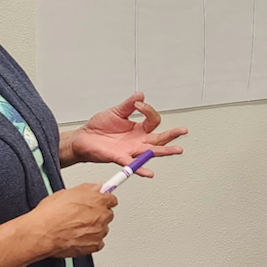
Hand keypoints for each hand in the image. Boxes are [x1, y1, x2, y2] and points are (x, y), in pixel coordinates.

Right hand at [33, 183, 117, 257]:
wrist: (42, 233)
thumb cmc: (51, 214)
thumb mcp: (66, 193)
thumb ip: (86, 188)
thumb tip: (95, 187)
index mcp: (97, 200)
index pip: (111, 199)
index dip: (103, 199)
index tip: (100, 200)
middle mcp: (101, 216)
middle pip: (107, 214)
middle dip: (98, 214)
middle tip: (82, 215)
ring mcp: (99, 232)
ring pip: (102, 228)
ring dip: (94, 228)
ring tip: (76, 227)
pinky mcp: (94, 246)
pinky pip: (98, 242)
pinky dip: (90, 241)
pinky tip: (78, 237)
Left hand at [68, 92, 187, 176]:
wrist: (83, 138)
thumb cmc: (99, 127)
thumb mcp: (116, 111)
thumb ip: (129, 105)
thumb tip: (140, 95)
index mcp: (138, 128)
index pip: (153, 120)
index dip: (148, 110)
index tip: (139, 104)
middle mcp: (138, 140)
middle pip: (159, 138)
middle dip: (172, 134)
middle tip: (183, 131)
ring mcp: (130, 150)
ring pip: (151, 151)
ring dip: (164, 151)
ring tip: (176, 150)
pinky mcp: (119, 158)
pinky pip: (132, 165)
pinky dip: (140, 169)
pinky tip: (149, 172)